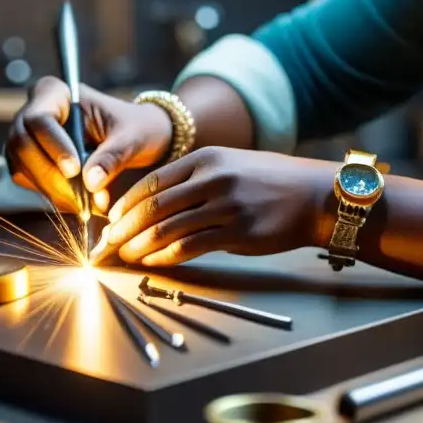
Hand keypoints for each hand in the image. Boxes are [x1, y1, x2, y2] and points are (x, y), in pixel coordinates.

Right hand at [5, 76, 172, 212]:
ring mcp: (28, 136)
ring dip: (52, 191)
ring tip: (86, 206)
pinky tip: (78, 203)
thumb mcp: (132, 138)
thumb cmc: (137, 127)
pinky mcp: (31, 160)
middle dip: (51, 176)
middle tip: (81, 200)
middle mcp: (36, 111)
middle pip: (23, 145)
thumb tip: (90, 183)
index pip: (40, 118)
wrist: (142, 138)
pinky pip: (29, 181)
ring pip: (23, 167)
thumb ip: (112, 157)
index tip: (76, 171)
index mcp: (58, 93)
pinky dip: (52, 195)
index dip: (54, 146)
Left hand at [95, 146, 335, 266]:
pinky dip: (165, 257)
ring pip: (167, 227)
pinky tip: (153, 263)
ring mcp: (226, 205)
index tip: (111, 219)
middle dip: (125, 227)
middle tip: (108, 243)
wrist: (314, 197)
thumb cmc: (270, 183)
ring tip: (126, 256)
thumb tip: (155, 204)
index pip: (153, 181)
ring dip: (140, 245)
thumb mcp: (231, 166)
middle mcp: (213, 178)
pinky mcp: (238, 232)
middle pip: (154, 205)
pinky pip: (190, 246)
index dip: (126, 203)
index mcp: (206, 159)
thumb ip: (196, 180)